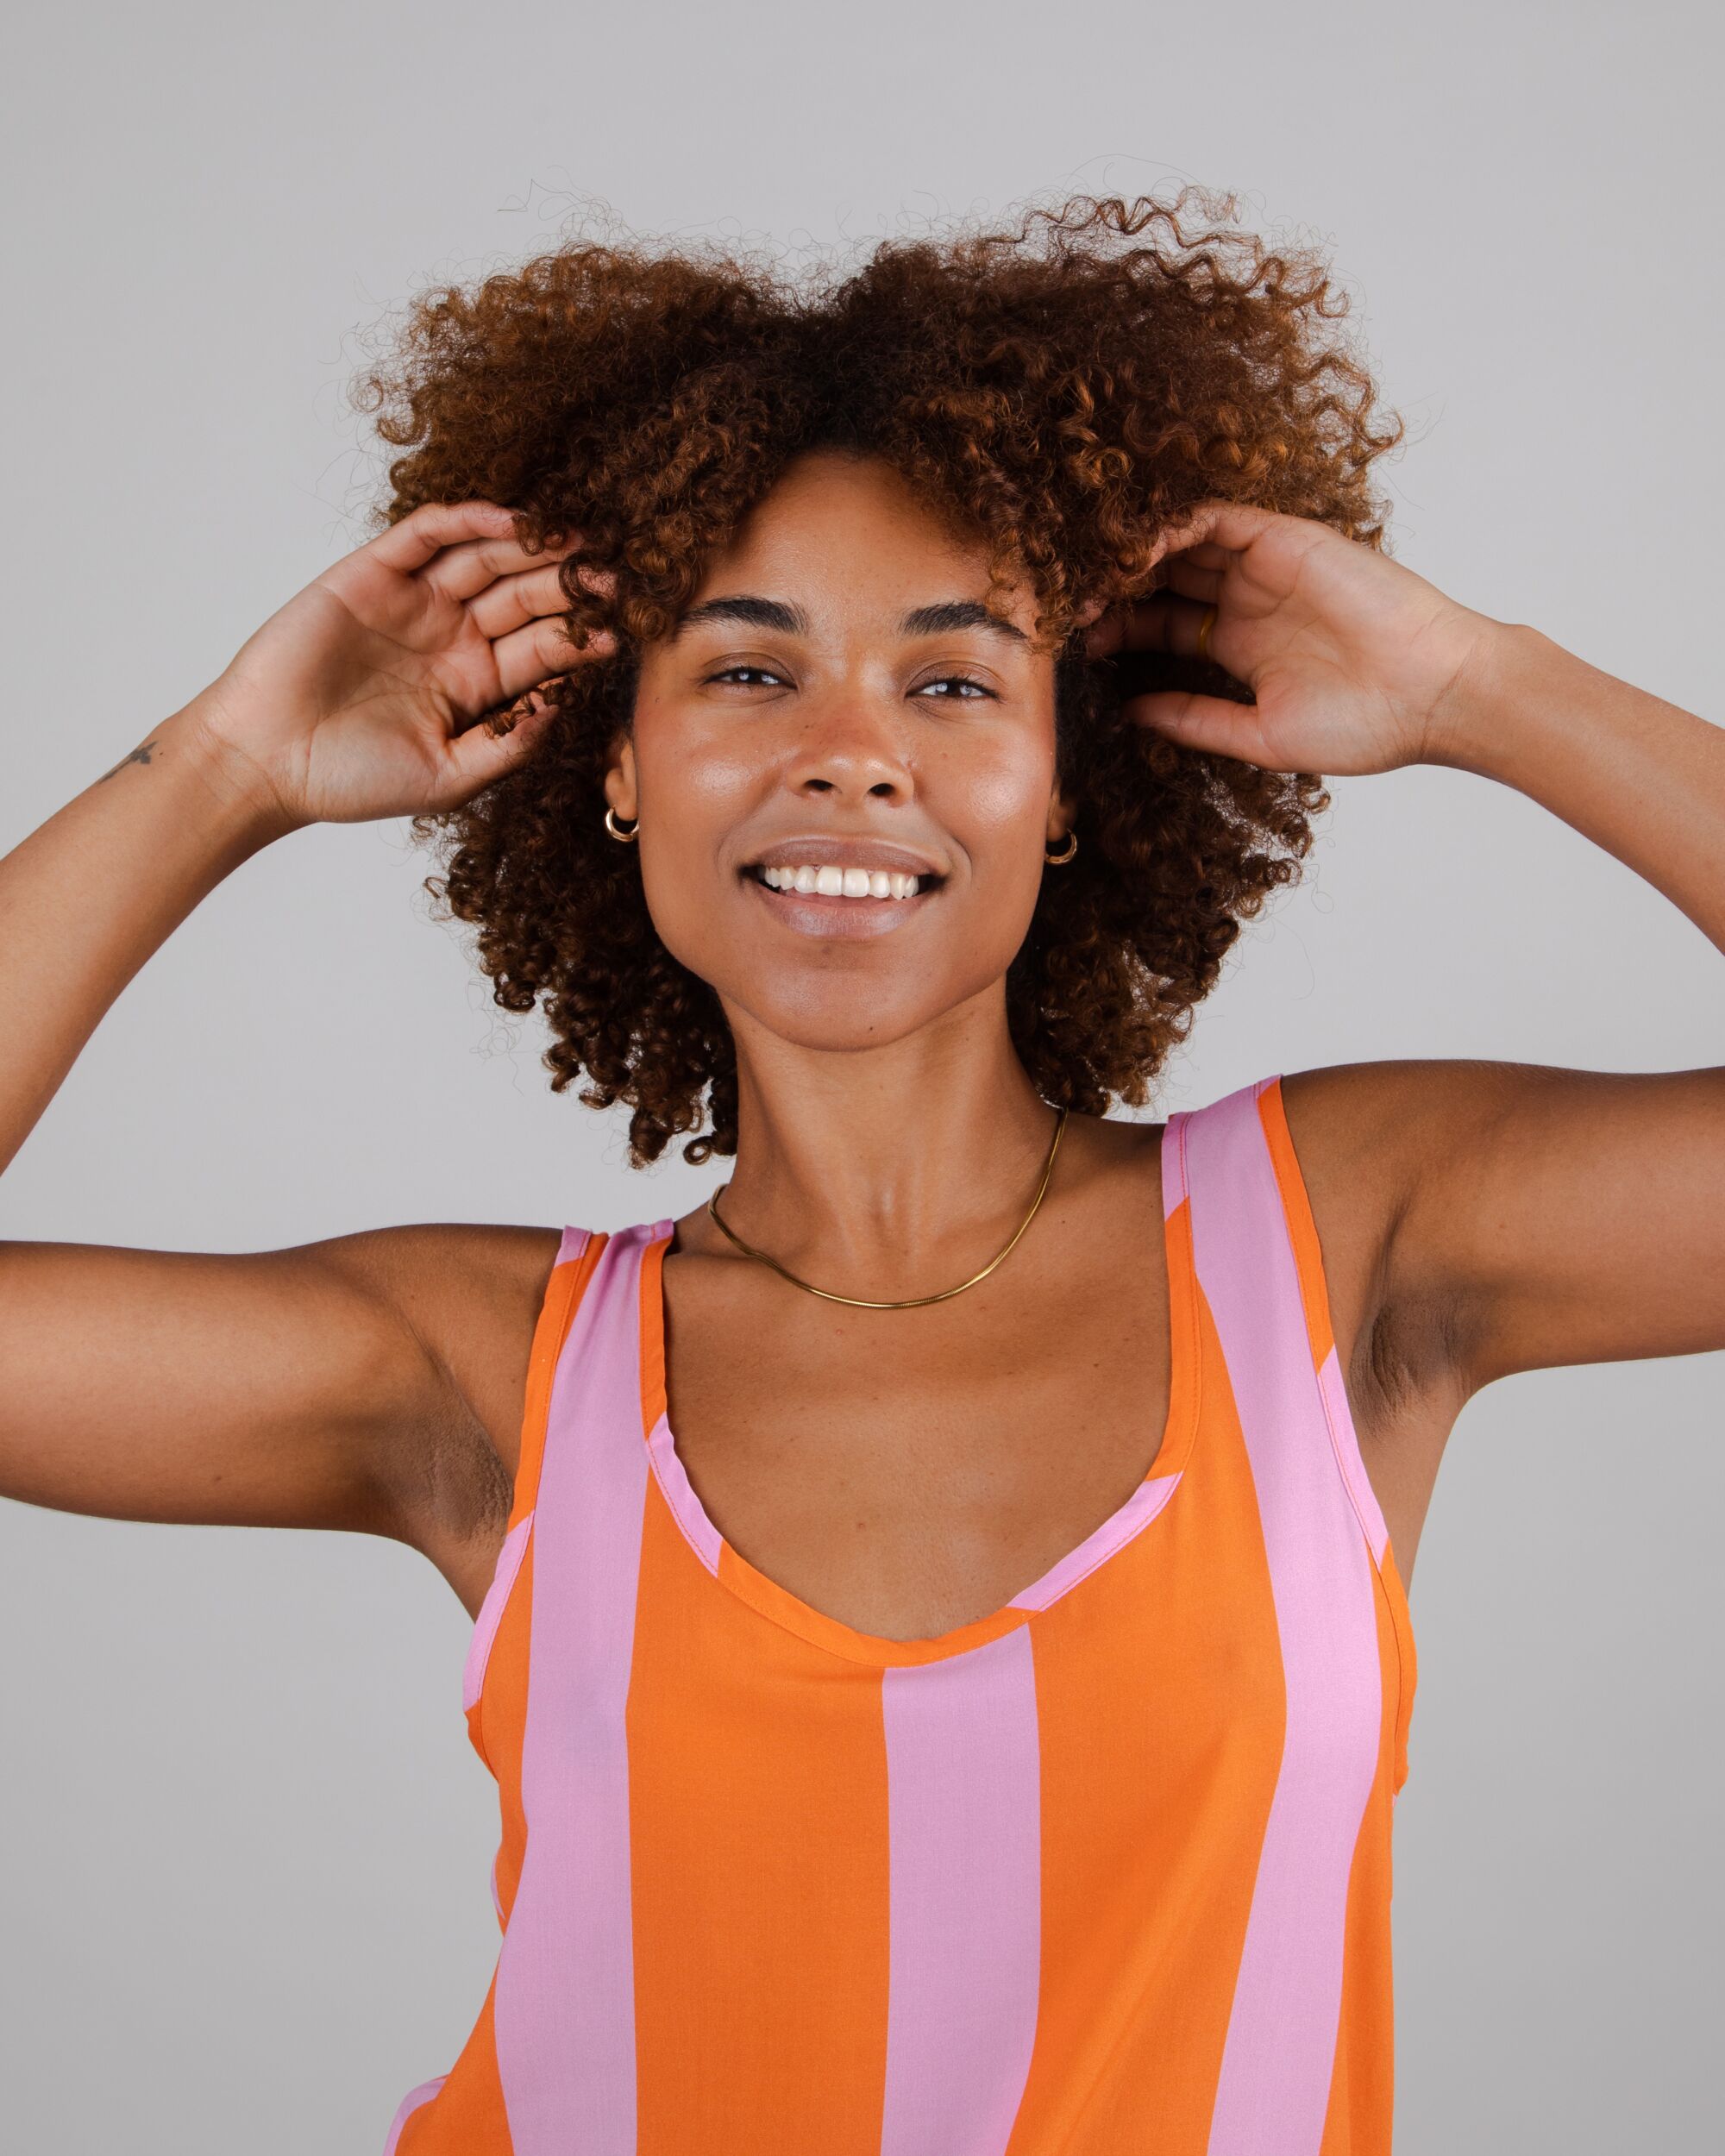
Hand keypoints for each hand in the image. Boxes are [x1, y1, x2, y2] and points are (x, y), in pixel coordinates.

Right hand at [182, 500, 610, 828]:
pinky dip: (466, 520)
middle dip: (570, 583)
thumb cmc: (350, 779)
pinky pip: (425, 535)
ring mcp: (414, 602)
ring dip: (530, 546)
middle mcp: (452, 636)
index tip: (625, 628)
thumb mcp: (447, 777)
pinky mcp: (371, 574)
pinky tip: (507, 520)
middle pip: (525, 596)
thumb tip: (565, 708)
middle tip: (616, 574)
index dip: (583, 636)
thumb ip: (508, 746)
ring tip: (575, 539)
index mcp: (477, 684)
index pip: (544, 649)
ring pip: (485, 559)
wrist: (266, 761)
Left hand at [1086, 501, 1500, 775]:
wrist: (1435, 696)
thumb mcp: (1259, 734)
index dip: (1113, 629)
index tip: (1065, 646)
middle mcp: (1246, 598)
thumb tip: (1131, 713)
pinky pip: (1212, 518)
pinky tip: (1128, 550)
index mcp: (1239, 645)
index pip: (1159, 623)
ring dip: (1127, 554)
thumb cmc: (1366, 726)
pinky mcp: (1284, 537)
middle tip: (1055, 601)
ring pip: (1177, 541)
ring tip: (1081, 575)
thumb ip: (1195, 719)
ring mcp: (1264, 565)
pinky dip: (1167, 526)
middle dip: (1107, 586)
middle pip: (1158, 576)